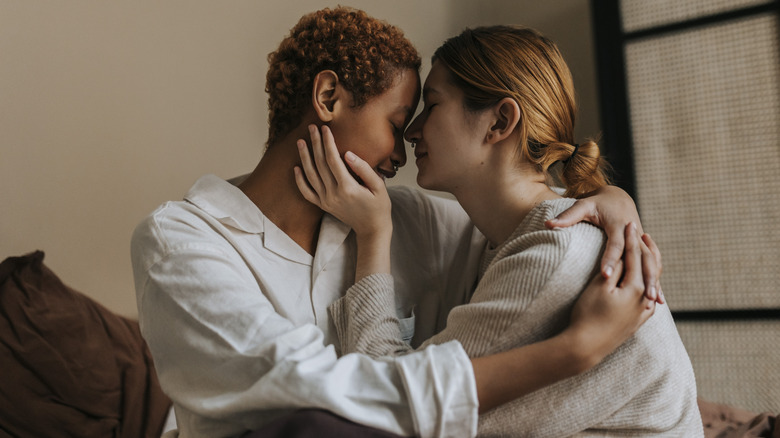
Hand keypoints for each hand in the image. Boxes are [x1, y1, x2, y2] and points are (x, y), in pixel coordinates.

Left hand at [294, 124, 392, 239]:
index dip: (328, 142)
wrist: (372, 229)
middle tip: (311, 127)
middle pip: (320, 164)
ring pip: (310, 175)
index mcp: (348, 187)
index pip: (333, 159)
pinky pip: (306, 193)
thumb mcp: (379, 186)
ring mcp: (326, 201)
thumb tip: (348, 154)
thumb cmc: (379, 206)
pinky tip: (296, 167)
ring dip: (304, 157)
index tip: (325, 128)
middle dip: (315, 144)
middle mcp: (333, 194)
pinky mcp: (323, 206)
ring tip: (301, 142)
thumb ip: (364, 169)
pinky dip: (299, 180)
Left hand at [545, 185, 664, 303]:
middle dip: (644, 276)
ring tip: (654, 301)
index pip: (615, 244)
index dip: (610, 259)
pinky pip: (652, 264)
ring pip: (652, 262)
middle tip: (644, 295)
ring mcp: (641, 241)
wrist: (617, 196)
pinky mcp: (643, 247)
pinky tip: (657, 298)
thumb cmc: (597, 202)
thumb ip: (567, 216)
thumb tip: (548, 224)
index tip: (606, 276)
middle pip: (641, 256)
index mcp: (618, 224)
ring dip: (654, 281)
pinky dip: (655, 280)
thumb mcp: (583, 205)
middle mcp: (634, 233)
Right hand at [565, 223, 655, 370]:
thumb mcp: (599, 287)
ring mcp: (642, 313)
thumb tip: (626, 255)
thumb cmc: (588, 314)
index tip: (629, 223)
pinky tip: (647, 284)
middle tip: (640, 231)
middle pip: (647, 268)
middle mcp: (643, 300)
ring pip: (650, 283)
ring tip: (647, 252)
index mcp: (635, 288)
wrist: (585, 346)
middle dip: (643, 249)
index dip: (631, 238)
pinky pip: (648, 299)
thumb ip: (615, 269)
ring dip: (649, 266)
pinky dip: (648, 286)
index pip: (634, 256)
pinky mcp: (637, 322)